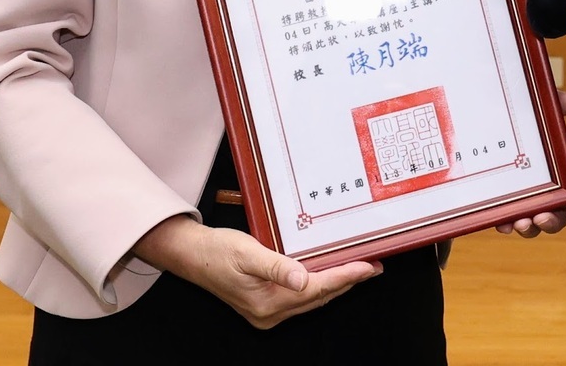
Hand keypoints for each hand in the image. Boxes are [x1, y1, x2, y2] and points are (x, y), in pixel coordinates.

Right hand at [132, 215, 380, 328]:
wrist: (191, 256)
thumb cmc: (216, 251)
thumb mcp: (247, 253)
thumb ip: (276, 266)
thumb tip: (303, 279)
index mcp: (267, 303)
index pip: (317, 288)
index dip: (345, 276)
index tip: (367, 266)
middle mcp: (270, 313)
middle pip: (319, 297)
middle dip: (348, 282)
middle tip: (374, 267)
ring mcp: (267, 312)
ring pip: (312, 298)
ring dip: (336, 284)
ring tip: (359, 269)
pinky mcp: (265, 304)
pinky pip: (301, 297)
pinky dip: (318, 285)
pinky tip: (329, 273)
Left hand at [494, 88, 565, 237]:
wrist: (469, 123)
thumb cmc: (510, 117)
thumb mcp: (530, 107)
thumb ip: (553, 103)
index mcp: (555, 165)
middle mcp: (540, 185)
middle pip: (556, 212)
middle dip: (553, 221)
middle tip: (542, 217)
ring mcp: (519, 196)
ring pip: (532, 222)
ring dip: (529, 228)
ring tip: (520, 222)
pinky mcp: (498, 202)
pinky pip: (505, 220)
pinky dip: (505, 223)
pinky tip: (500, 221)